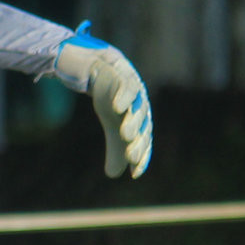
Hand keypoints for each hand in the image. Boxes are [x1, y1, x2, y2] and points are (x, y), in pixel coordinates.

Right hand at [53, 23, 151, 178]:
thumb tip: (115, 176)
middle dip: (139, 141)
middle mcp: (141, 104)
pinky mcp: (122, 74)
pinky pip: (127, 86)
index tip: (135, 172)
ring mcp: (134, 89)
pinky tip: (117, 107)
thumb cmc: (109, 99)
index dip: (142, 155)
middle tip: (131, 156)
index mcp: (140, 119)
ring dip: (134, 121)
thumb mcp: (111, 127)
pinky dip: (124, 96)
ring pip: (138, 106)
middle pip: (144, 125)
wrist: (99, 68)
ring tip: (126, 136)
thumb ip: (115, 150)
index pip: (145, 140)